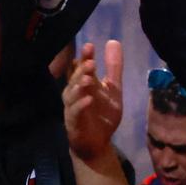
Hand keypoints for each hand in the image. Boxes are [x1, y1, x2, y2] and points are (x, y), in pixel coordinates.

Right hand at [62, 39, 124, 162]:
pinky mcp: (73, 123)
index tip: (90, 46)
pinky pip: (75, 113)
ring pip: (71, 94)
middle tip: (90, 61)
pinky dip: (81, 105)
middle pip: (74, 78)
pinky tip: (88, 99)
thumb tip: (114, 41)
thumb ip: (113, 67)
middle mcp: (75, 93)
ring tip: (89, 78)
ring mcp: (72, 108)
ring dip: (79, 86)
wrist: (97, 143)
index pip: (80, 66)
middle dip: (81, 69)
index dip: (83, 56)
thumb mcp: (113, 89)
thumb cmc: (102, 114)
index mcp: (83, 84)